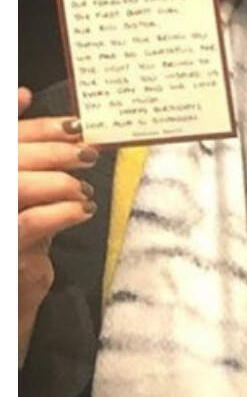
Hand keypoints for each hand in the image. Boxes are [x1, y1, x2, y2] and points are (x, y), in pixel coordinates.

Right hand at [17, 87, 97, 360]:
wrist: (12, 299)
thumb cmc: (22, 243)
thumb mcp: (29, 197)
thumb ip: (31, 157)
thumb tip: (28, 96)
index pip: (7, 136)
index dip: (39, 127)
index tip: (75, 124)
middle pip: (11, 158)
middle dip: (54, 151)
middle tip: (88, 155)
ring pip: (16, 186)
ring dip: (58, 182)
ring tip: (83, 191)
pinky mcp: (6, 249)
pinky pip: (30, 223)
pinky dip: (61, 212)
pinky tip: (82, 212)